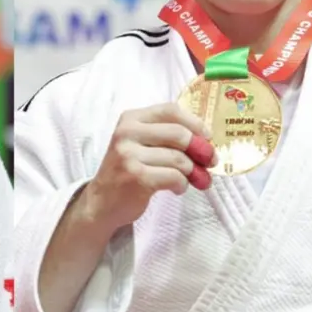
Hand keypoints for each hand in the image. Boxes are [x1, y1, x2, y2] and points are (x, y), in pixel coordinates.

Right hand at [80, 102, 216, 233]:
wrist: (102, 201)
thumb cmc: (129, 169)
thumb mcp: (140, 143)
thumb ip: (166, 135)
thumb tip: (207, 140)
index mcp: (130, 119)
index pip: (170, 110)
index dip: (195, 123)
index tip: (207, 137)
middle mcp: (127, 132)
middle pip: (179, 134)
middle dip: (200, 149)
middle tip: (209, 162)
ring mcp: (129, 155)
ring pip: (179, 159)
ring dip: (192, 172)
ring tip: (190, 179)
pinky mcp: (136, 177)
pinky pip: (174, 177)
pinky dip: (182, 185)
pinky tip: (176, 188)